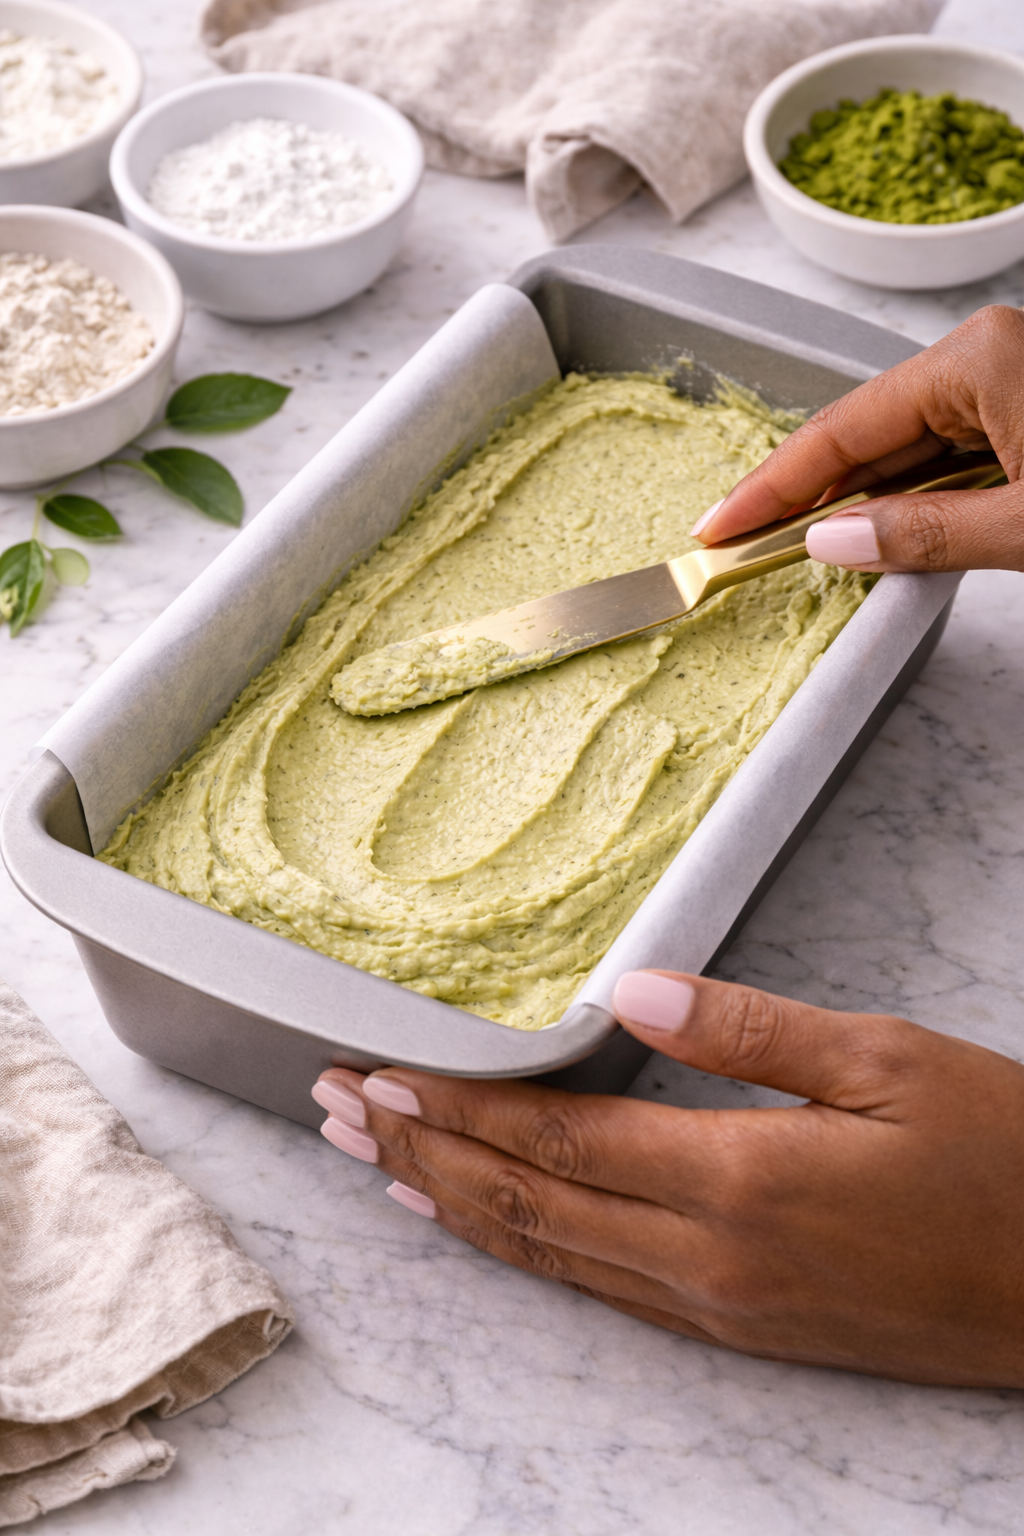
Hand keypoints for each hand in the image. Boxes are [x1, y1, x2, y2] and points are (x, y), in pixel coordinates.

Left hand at [312, 971, 1023, 1385]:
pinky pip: (601, 1288)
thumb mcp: (885, 1060)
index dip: (457, 1106)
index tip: (375, 1073)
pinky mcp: (742, 1328)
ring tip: (373, 1167)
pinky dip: (524, 1250)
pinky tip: (485, 1227)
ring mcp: (721, 1306)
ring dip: (451, 1205)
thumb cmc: (1001, 1160)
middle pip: (527, 1202)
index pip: (557, 1137)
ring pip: (551, 1253)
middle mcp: (709, 1258)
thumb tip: (626, 987)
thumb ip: (745, 1026)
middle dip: (418, 1154)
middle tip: (331, 1113)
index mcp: (739, 1178)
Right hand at [692, 304, 1023, 573]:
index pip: (842, 430)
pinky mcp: (1023, 406)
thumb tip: (831, 543)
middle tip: (743, 548)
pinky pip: (946, 453)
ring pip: (906, 449)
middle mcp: (983, 354)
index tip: (718, 528)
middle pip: (867, 436)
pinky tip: (887, 535)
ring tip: (801, 551)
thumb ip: (928, 535)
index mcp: (975, 359)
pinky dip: (915, 499)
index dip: (771, 487)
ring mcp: (1004, 376)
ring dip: (866, 506)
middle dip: (809, 499)